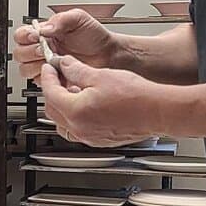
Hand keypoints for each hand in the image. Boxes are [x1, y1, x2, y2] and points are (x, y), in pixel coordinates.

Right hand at [13, 10, 123, 82]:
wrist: (109, 55)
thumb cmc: (95, 36)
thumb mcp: (78, 18)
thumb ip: (60, 19)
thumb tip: (44, 29)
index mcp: (44, 34)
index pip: (21, 35)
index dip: (25, 36)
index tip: (36, 36)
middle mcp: (42, 49)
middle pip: (19, 54)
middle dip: (29, 52)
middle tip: (44, 50)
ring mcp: (46, 66)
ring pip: (25, 69)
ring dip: (35, 66)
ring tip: (52, 61)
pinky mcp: (52, 80)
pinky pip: (40, 82)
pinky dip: (47, 78)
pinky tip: (58, 71)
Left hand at [40, 57, 167, 146]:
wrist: (158, 111)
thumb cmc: (135, 96)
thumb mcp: (100, 75)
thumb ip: (76, 69)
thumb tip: (64, 64)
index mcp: (75, 111)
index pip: (49, 92)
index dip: (48, 76)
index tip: (49, 68)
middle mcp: (79, 128)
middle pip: (52, 109)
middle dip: (53, 91)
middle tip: (59, 76)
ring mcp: (89, 137)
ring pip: (63, 122)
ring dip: (63, 106)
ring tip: (73, 90)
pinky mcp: (99, 140)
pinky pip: (78, 130)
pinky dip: (76, 117)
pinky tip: (87, 104)